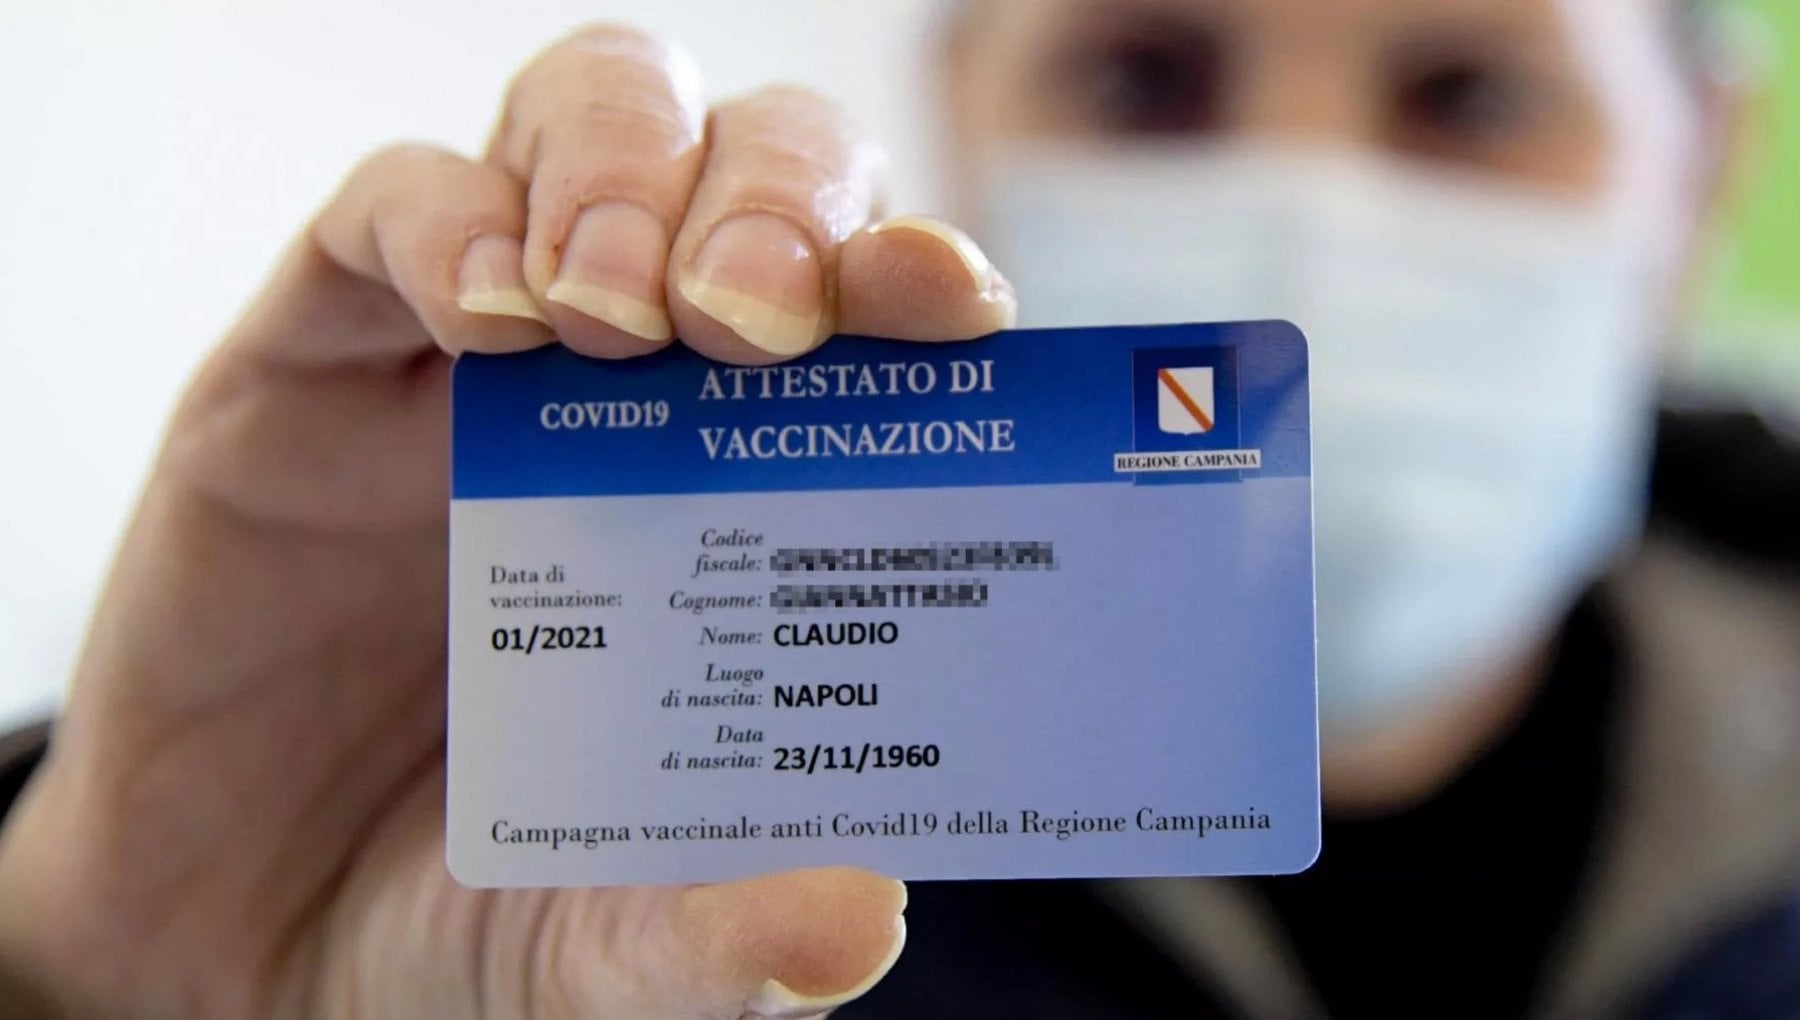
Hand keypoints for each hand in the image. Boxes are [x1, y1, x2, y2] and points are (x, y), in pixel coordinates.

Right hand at [0, 25, 1013, 1018]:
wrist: (241, 935)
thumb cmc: (469, 901)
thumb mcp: (611, 941)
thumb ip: (721, 940)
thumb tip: (855, 921)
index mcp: (764, 493)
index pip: (879, 313)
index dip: (919, 278)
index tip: (949, 308)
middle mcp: (645, 390)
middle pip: (760, 165)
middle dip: (779, 203)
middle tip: (758, 322)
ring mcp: (484, 352)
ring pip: (597, 118)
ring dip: (628, 178)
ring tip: (614, 312)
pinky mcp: (321, 351)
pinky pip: (392, 205)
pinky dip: (449, 226)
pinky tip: (487, 320)